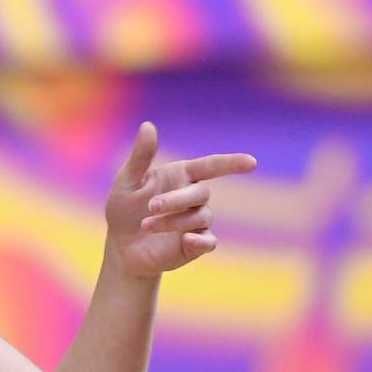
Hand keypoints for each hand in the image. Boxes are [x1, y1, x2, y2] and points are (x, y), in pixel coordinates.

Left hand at [104, 120, 256, 276]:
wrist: (120, 247)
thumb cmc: (124, 209)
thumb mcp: (127, 182)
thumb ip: (141, 157)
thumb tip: (148, 125)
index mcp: (181, 176)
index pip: (211, 166)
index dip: (232, 163)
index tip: (251, 163)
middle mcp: (192, 197)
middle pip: (202, 193)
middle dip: (176, 199)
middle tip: (150, 206)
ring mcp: (195, 222)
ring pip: (201, 217)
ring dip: (172, 221)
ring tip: (145, 225)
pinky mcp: (194, 245)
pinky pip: (208, 242)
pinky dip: (201, 240)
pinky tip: (186, 239)